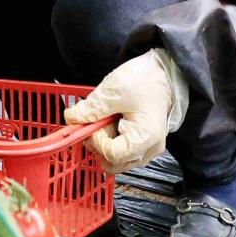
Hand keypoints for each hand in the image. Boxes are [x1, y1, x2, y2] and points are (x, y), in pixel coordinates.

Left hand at [64, 49, 188, 173]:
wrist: (163, 72)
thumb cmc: (146, 80)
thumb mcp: (115, 89)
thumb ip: (92, 107)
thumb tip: (72, 118)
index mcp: (145, 138)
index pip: (112, 155)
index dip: (95, 140)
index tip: (89, 123)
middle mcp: (149, 149)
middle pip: (114, 163)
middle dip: (98, 145)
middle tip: (96, 122)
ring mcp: (147, 148)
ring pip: (116, 161)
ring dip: (104, 143)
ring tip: (107, 119)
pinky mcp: (142, 143)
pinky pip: (121, 152)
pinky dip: (111, 140)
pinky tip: (112, 122)